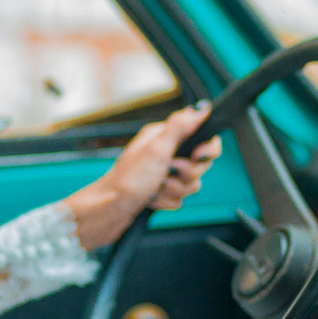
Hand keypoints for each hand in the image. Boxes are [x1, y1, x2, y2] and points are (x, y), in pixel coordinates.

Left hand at [62, 102, 221, 249]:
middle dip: (186, 174)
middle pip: (200, 165)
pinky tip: (151, 198)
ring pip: (191, 185)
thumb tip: (202, 108)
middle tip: (166, 172)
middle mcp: (166, 153)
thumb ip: (181, 127)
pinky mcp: (163, 193)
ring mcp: (165, 174)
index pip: (203, 137)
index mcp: (165, 137)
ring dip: (174, 190)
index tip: (197, 155)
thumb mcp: (157, 149)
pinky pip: (180, 200)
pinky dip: (166, 202)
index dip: (207, 149)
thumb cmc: (128, 179)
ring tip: (155, 188)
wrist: (110, 210)